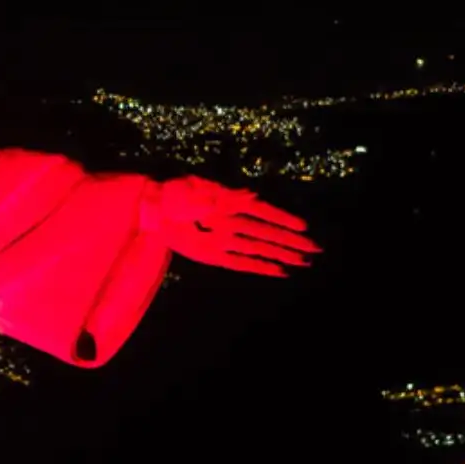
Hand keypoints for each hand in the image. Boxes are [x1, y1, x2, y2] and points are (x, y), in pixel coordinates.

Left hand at [148, 177, 321, 276]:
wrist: (149, 209)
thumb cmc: (172, 195)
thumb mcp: (196, 191)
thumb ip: (225, 197)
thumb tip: (253, 195)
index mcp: (228, 204)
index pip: (262, 212)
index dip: (282, 218)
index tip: (303, 227)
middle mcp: (230, 223)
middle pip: (266, 233)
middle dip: (290, 242)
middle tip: (315, 250)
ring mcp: (222, 240)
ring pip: (258, 249)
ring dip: (280, 256)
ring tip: (304, 262)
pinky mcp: (212, 255)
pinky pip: (240, 263)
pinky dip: (258, 268)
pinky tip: (278, 272)